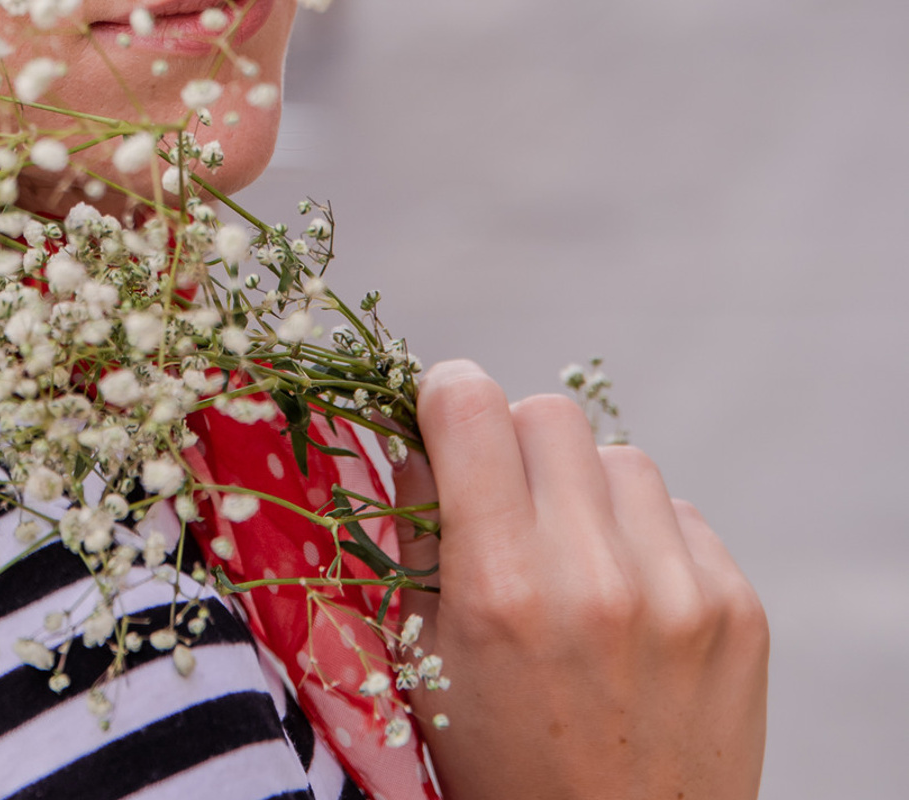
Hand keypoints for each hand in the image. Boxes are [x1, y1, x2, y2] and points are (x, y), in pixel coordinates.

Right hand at [396, 359, 766, 799]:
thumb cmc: (499, 758)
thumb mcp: (423, 653)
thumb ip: (415, 528)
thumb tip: (419, 429)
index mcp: (500, 588)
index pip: (470, 405)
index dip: (445, 396)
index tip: (441, 417)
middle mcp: (596, 580)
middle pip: (548, 414)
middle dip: (516, 444)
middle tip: (508, 502)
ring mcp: (680, 594)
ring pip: (620, 458)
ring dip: (587, 492)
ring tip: (575, 562)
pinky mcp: (740, 611)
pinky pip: (681, 513)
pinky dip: (647, 539)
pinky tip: (629, 600)